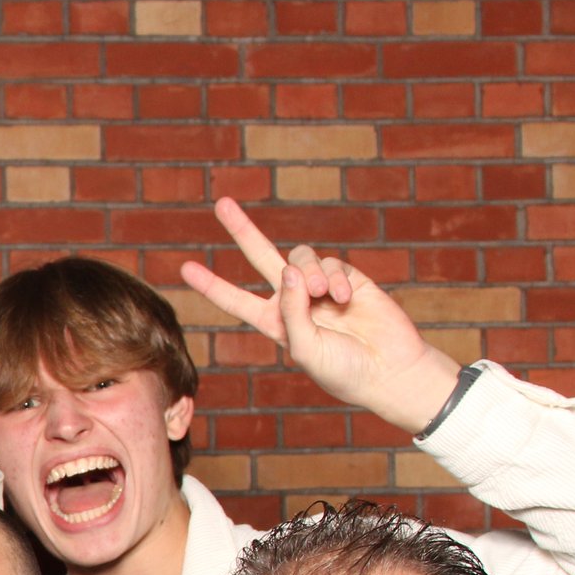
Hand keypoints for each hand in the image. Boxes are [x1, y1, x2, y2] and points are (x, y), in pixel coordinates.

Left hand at [179, 197, 462, 434]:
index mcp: (275, 323)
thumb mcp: (305, 349)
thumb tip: (288, 269)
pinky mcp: (348, 277)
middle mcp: (293, 300)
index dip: (212, 285)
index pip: (236, 300)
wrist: (389, 369)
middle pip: (262, 257)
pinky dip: (335, 277)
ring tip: (323, 294)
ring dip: (308, 271)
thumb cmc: (343, 370)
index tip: (185, 268)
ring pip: (300, 257)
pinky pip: (332, 263)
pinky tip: (344, 298)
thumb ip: (291, 311)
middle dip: (242, 230)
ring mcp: (320, 286)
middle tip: (221, 203)